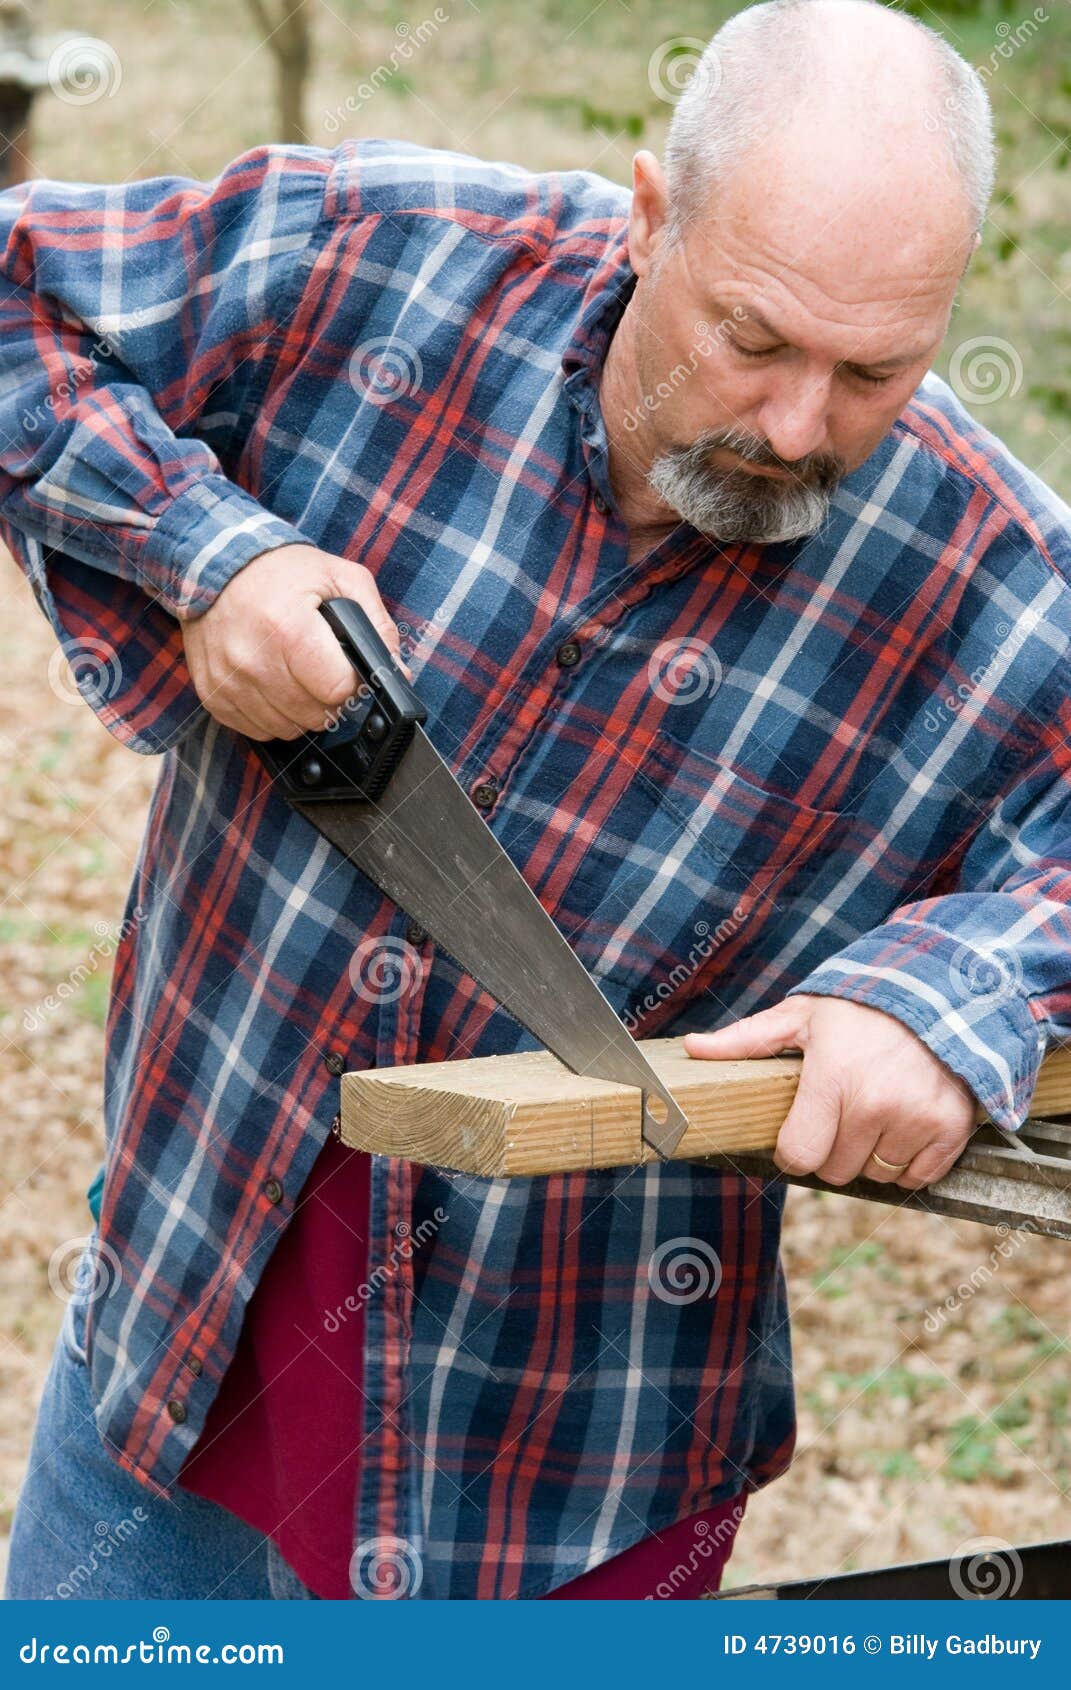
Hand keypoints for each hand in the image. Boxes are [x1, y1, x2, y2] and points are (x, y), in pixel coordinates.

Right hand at [180, 543, 409, 740]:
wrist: (215, 566)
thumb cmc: (281, 571)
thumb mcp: (340, 578)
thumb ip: (377, 624)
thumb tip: (396, 671)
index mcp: (288, 629)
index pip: (337, 690)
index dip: (351, 683)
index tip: (347, 669)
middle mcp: (253, 660)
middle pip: (314, 716)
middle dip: (328, 699)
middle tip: (321, 670)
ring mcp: (228, 681)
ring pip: (287, 729)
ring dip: (300, 711)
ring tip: (297, 676)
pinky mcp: (212, 694)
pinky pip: (256, 729)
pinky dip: (271, 715)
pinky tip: (273, 685)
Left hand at [682, 994, 977, 1188]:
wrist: (943, 994)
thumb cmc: (862, 1008)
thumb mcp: (802, 1015)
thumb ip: (747, 1038)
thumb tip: (692, 1048)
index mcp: (833, 1078)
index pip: (800, 1156)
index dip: (793, 1149)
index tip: (799, 1131)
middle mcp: (876, 1104)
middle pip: (836, 1171)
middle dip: (832, 1148)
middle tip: (843, 1111)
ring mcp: (917, 1118)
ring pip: (876, 1176)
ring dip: (871, 1155)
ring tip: (876, 1111)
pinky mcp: (951, 1129)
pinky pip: (916, 1177)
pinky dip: (909, 1160)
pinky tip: (905, 1123)